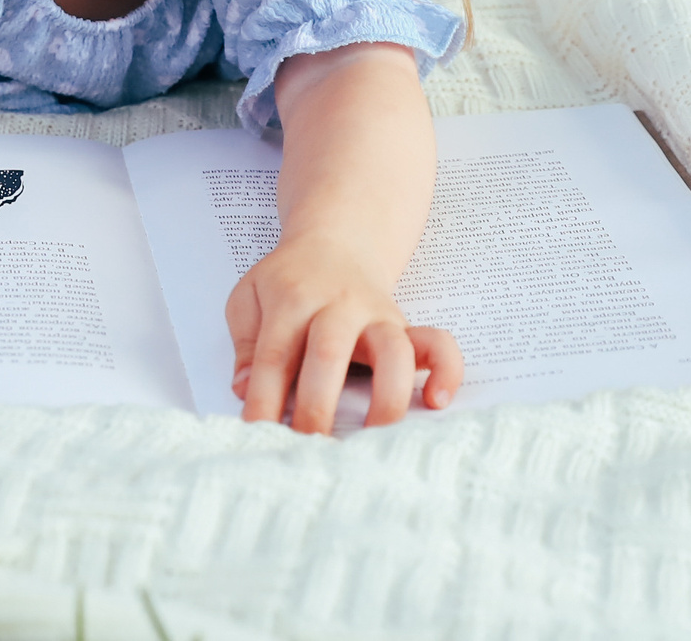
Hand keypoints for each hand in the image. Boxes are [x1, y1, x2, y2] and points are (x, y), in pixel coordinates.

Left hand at [225, 232, 463, 432]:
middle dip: (318, 406)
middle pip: (330, 352)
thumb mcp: (250, 297)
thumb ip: (244, 343)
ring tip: (372, 437)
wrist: (336, 241)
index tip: (258, 435)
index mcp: (292, 297)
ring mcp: (377, 315)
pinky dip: (445, 371)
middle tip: (307, 447)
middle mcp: (338, 304)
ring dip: (384, 397)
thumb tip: (244, 388)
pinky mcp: (406, 325)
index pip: (275, 355)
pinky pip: (439, 343)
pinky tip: (435, 401)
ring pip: (393, 350)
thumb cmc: (289, 280)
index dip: (265, 399)